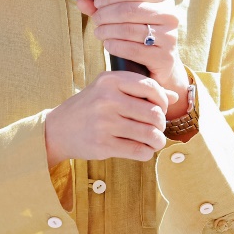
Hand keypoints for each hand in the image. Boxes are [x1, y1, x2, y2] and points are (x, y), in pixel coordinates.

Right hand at [44, 70, 178, 166]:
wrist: (58, 129)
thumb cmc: (90, 106)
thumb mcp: (110, 89)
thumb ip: (141, 90)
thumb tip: (175, 96)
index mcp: (111, 80)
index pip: (151, 87)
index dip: (163, 100)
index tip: (161, 108)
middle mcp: (107, 99)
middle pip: (154, 113)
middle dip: (161, 123)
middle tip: (157, 127)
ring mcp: (104, 123)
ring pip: (150, 134)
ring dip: (158, 140)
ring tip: (155, 140)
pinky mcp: (103, 145)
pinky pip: (139, 151)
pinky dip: (147, 152)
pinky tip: (144, 150)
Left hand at [75, 0, 190, 120]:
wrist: (162, 64)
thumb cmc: (141, 36)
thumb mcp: (126, 18)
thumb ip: (105, 7)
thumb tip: (81, 0)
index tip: (96, 3)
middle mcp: (171, 15)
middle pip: (129, 10)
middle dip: (106, 15)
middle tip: (95, 20)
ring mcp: (169, 37)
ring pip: (129, 30)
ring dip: (107, 31)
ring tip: (99, 33)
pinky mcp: (164, 57)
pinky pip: (132, 49)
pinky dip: (115, 46)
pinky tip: (107, 45)